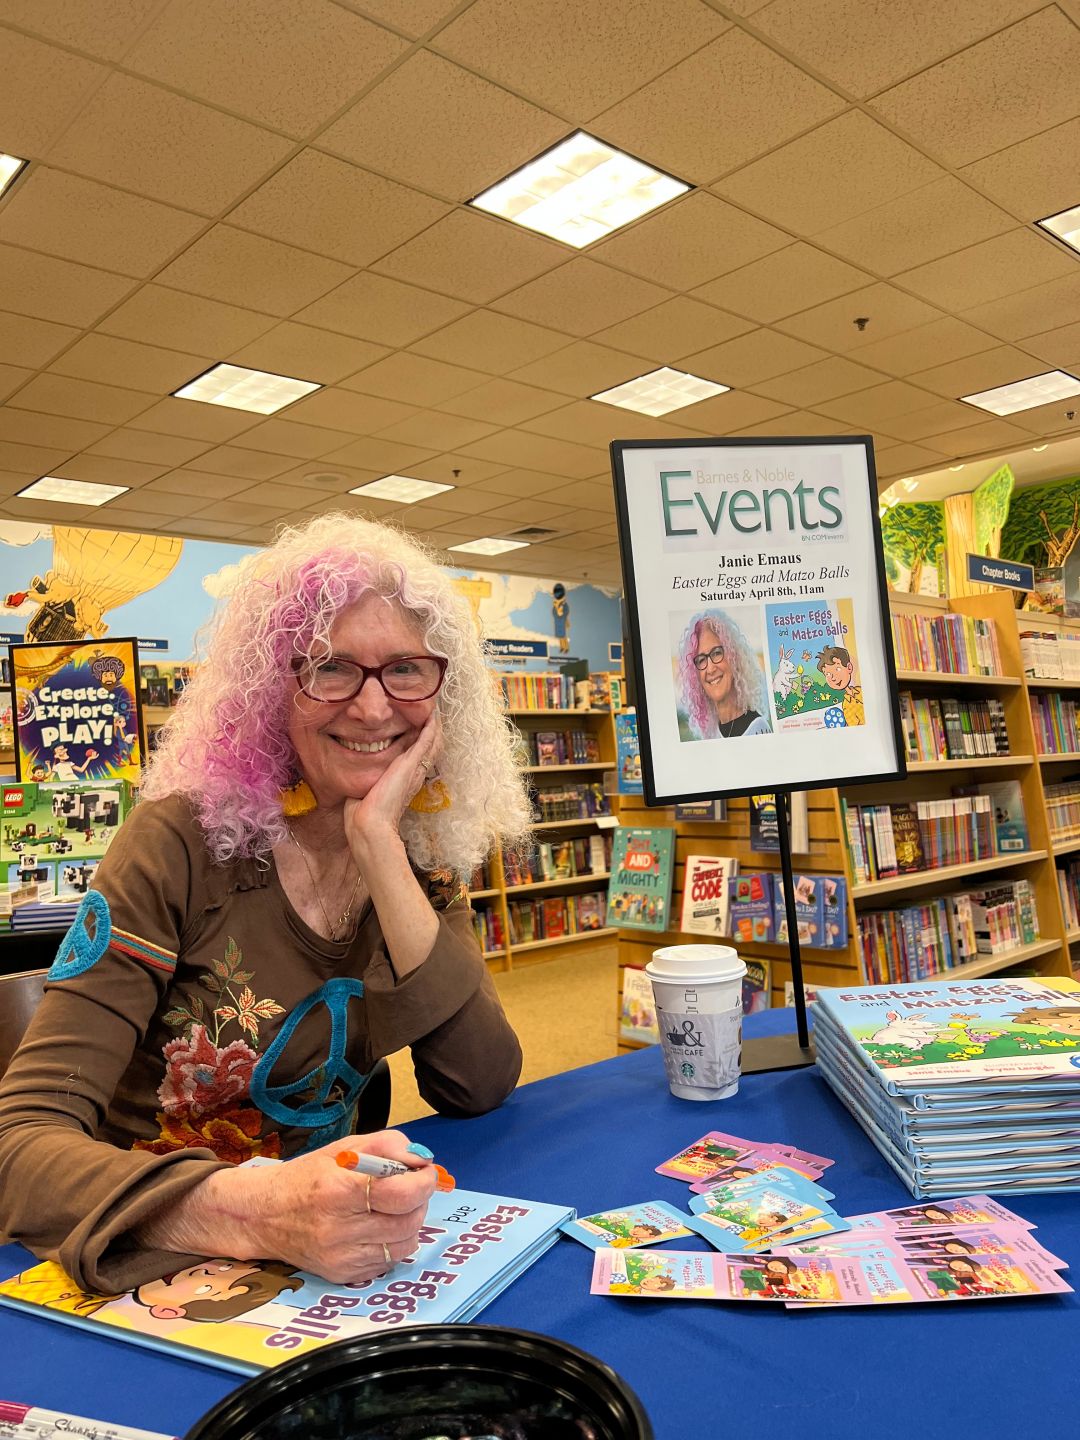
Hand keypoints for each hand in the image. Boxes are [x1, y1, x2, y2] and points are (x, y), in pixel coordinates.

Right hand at [191, 1131, 438, 1283]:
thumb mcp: (344, 1147)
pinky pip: (388, 1263)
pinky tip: (377, 1229)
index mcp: (338, 1190)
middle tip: (410, 1189)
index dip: (423, 1183)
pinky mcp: (341, 1276)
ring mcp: (340, 1257)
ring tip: (394, 1209)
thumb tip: (420, 1160)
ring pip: (404, 1246)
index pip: (401, 1194)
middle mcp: (338, 1229)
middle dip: (419, 1202)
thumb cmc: (307, 1175)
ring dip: (410, 1224)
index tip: (425, 1173)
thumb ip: (387, 1146)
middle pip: (408, 1222)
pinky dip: (393, 1244)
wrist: (263, 1215)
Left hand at [343, 710, 441, 847]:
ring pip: (432, 744)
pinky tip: (432, 717)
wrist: (369, 822)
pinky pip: (426, 742)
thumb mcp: (368, 790)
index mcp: (405, 781)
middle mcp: (414, 775)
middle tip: (434, 715)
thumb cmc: (364, 812)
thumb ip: (367, 780)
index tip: (421, 728)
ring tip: (435, 712)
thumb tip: (359, 779)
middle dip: (433, 732)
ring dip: (435, 728)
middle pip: (431, 749)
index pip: (419, 758)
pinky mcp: (411, 764)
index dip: (423, 743)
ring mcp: (415, 769)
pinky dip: (431, 728)